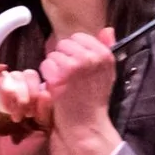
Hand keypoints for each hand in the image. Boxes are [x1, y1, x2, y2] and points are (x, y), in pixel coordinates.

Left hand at [41, 29, 121, 154]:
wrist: (86, 125)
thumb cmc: (94, 100)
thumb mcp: (106, 73)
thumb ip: (106, 49)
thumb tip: (108, 29)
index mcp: (104, 55)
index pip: (79, 37)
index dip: (74, 51)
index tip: (77, 68)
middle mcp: (92, 58)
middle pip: (64, 44)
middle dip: (63, 58)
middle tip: (69, 77)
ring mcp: (75, 66)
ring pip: (53, 54)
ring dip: (54, 68)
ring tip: (63, 83)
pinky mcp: (60, 76)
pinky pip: (46, 64)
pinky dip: (47, 76)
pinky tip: (56, 87)